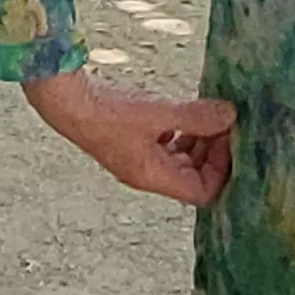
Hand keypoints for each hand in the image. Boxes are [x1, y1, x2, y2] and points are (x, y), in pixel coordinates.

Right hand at [24, 70, 236, 208]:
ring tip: (205, 115)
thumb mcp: (156, 114)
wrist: (65, 101)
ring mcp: (139, 158)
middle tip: (222, 123)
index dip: (222, 170)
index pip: (202, 192)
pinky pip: (167, 145)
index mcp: (154, 177)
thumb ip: (194, 116)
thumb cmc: (105, 113)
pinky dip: (181, 132)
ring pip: (181, 160)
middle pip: (194, 176)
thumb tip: (228, 115)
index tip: (227, 139)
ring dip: (198, 141)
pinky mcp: (133, 141)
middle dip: (213, 152)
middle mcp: (148, 173)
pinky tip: (182, 111)